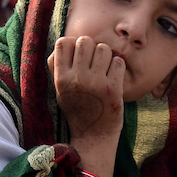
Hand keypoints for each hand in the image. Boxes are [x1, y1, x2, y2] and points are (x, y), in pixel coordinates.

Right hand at [49, 36, 124, 176]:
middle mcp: (77, 79)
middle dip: (91, 47)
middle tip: (94, 62)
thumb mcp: (60, 90)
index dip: (72, 44)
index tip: (78, 55)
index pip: (63, 42)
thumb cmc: (77, 108)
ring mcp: (96, 83)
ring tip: (104, 69)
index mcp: (61, 78)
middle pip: (85, 40)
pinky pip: (118, 61)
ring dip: (106, 56)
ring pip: (104, 48)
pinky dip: (117, 66)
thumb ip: (57, 66)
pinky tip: (113, 77)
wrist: (94, 135)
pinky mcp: (113, 88)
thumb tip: (64, 42)